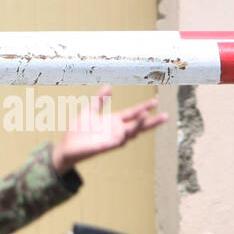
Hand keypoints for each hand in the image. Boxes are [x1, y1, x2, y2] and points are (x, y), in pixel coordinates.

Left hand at [51, 86, 167, 173]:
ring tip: (145, 116)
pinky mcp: (104, 147)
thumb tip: (109, 86)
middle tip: (166, 116)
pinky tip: (127, 132)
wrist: (67, 147)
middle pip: (138, 126)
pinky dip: (122, 138)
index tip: (156, 101)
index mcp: (114, 122)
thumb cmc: (78, 131)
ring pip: (129, 133)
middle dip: (151, 121)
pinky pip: (116, 143)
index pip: (133, 113)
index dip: (144, 108)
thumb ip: (100, 100)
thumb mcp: (89, 111)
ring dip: (137, 126)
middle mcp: (116, 131)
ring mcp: (111, 140)